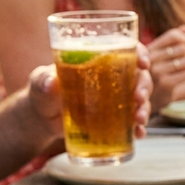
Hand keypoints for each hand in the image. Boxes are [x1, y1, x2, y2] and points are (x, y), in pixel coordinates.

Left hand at [26, 43, 152, 139]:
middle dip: (144, 86)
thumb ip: (42, 80)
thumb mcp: (39, 82)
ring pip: (140, 99)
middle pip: (139, 76)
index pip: (127, 50)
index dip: (141, 53)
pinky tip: (138, 134)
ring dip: (144, 108)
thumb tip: (51, 82)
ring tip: (139, 119)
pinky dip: (138, 128)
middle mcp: (113, 77)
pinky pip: (132, 122)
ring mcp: (116, 99)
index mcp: (99, 60)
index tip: (143, 63)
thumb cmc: (43, 91)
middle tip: (138, 97)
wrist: (42, 118)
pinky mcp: (115, 118)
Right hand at [147, 25, 184, 109]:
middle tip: (178, 58)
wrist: (147, 99)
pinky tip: (178, 76)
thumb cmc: (152, 72)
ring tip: (177, 68)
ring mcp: (157, 73)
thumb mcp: (156, 54)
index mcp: (147, 49)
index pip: (173, 35)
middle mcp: (150, 59)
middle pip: (182, 47)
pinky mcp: (165, 84)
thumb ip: (170, 40)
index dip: (182, 38)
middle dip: (184, 52)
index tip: (183, 42)